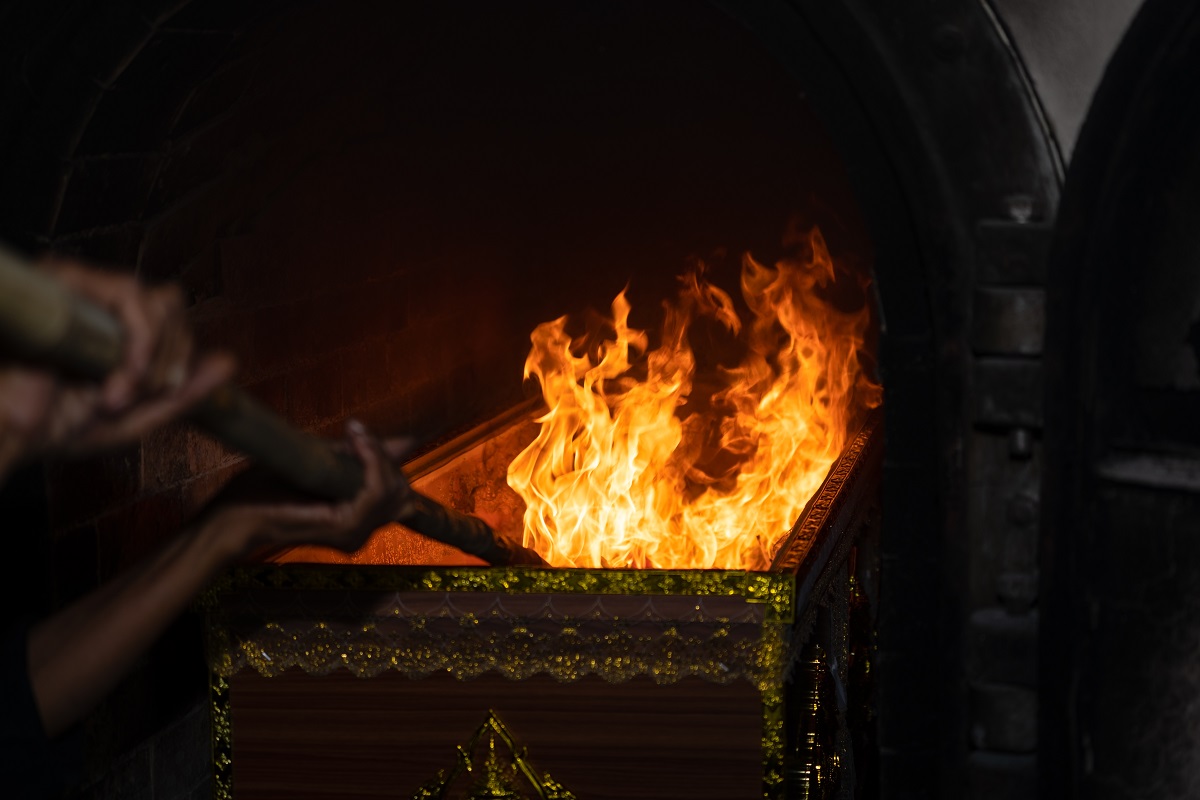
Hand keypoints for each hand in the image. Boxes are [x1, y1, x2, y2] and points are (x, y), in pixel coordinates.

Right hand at [0, 260, 234, 465]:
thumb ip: (185, 392)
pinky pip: (128, 293)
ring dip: (151, 356)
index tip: (166, 392)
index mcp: (119, 325)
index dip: (183, 354)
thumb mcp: (140, 415)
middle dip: (170, 358)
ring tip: (119, 393)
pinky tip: (119, 378)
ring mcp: (82, 285)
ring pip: (158, 298)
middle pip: (174, 304)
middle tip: (139, 396)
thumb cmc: (60, 424)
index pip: (176, 316)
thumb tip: (229, 362)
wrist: (9, 435)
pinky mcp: (63, 279)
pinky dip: (138, 340)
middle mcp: (101, 300)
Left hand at [201, 420, 416, 560]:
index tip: (362, 432)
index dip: (390, 459)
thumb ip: (358, 457)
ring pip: (392, 490)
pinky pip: (376, 491)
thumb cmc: (269, 489)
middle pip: (401, 490)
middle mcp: (362, 531)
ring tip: (356, 435)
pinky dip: (372, 462)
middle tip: (357, 432)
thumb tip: (405, 440)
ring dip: (378, 455)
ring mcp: (355, 532)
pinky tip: (357, 444)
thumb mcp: (324, 464)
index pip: (398, 491)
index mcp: (357, 519)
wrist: (237, 511)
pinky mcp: (345, 527)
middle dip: (385, 456)